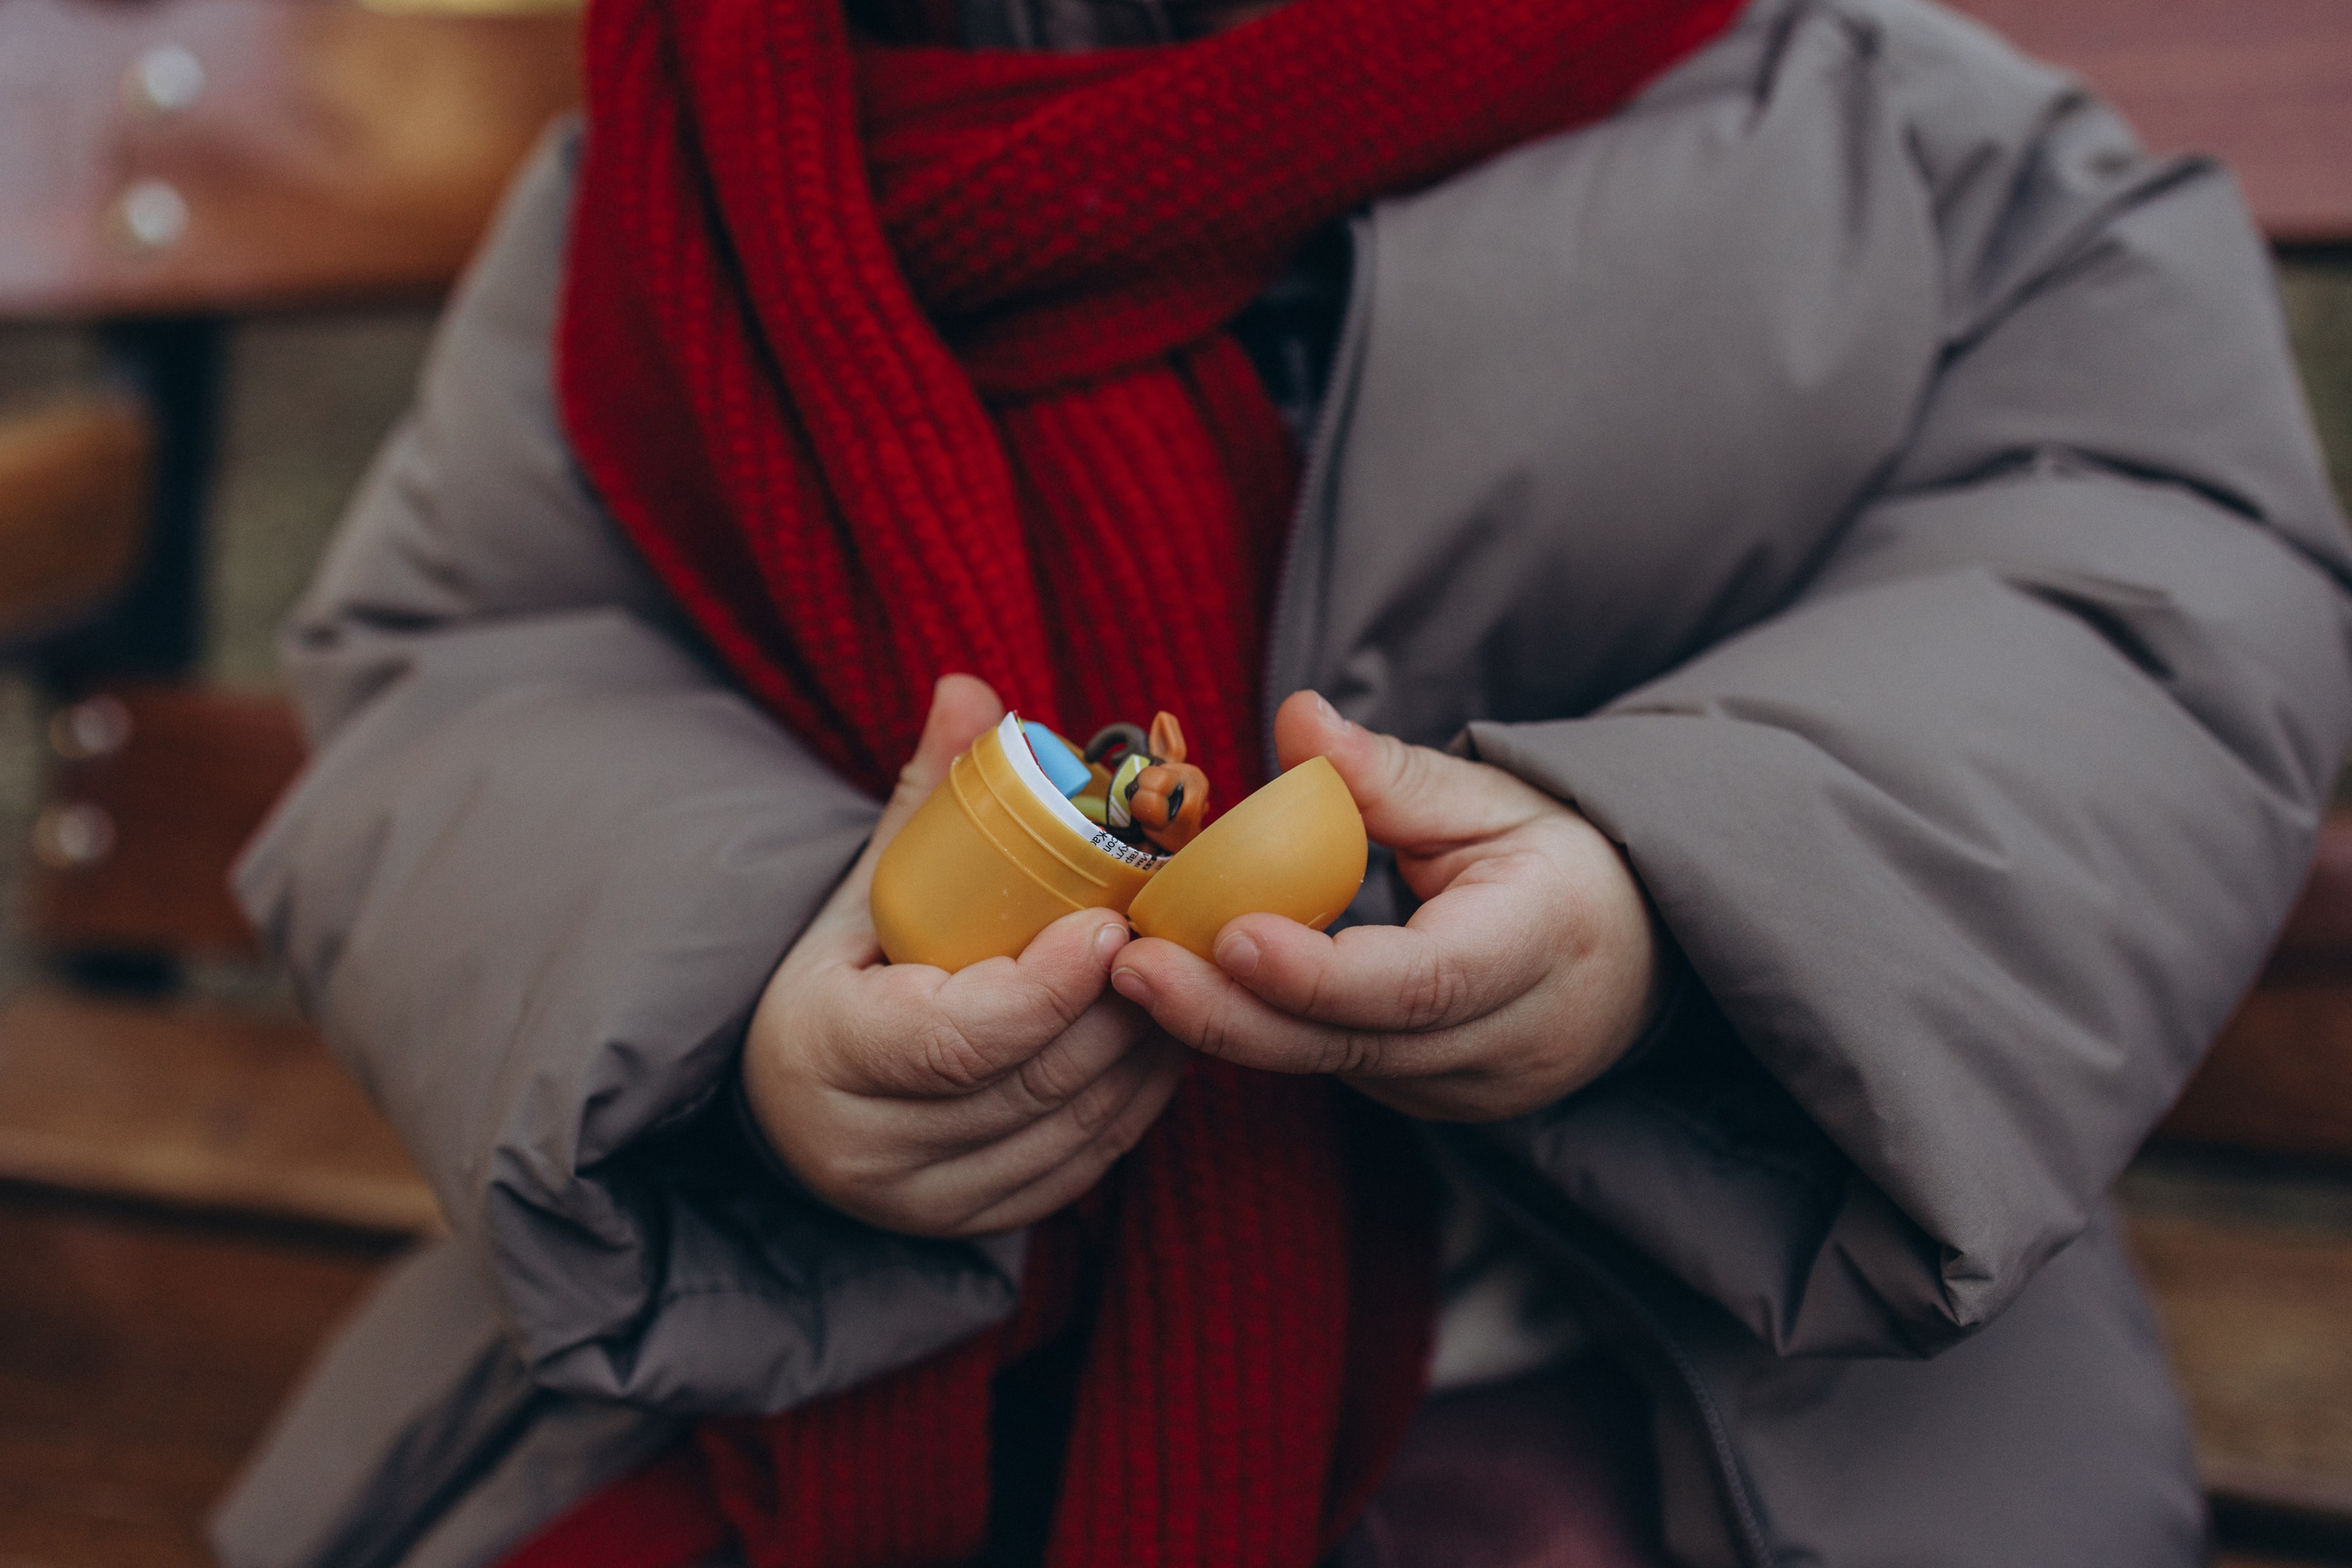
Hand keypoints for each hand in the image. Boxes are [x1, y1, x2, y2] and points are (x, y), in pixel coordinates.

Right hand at [740, 675, 1184, 1236]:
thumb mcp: (862, 887)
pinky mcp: (976, 1226)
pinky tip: (1165, 1039)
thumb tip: (971, 689)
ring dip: (1144, 1053)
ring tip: (1185, 976)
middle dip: (1120, 1008)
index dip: (1047, 987)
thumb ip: (924, 800)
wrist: (791, 1096)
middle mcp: (869, 1149)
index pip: (956, 1038)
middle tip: (1179, 935)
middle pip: (1030, 1081)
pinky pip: (1084, 1167)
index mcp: (823, 1054)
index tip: (1111, 922)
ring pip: (1072, 1130)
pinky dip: (1137, 1104)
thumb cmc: (838, 975)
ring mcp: (925, 1201)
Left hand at [1108, 692, 1661, 1121]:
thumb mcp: (1495, 795)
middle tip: (1133, 966)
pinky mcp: (1427, 1104)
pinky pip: (1333, 1070)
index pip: (1421, 982)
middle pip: (1353, 1045)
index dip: (1320, 971)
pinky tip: (1191, 988)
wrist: (1635, 957)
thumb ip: (1390, 772)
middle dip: (1231, 1012)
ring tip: (1134, 970)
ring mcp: (1466, 1089)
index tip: (1230, 933)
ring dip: (1228, 1023)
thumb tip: (1297, 718)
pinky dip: (1263, 1030)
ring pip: (1330, 1068)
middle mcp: (1505, 1040)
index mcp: (1539, 948)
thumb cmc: (1556, 859)